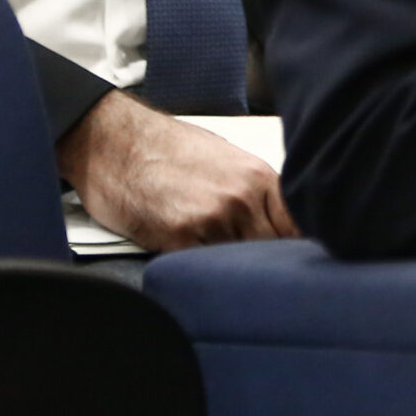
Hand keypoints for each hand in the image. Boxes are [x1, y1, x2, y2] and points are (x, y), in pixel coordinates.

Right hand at [56, 92, 296, 251]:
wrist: (115, 142)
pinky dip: (203, 273)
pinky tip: (196, 265)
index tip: (299, 260)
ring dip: (235, 271)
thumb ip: (255, 192)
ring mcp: (212, 219)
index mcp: (259, 176)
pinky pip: (203, 269)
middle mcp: (242, 198)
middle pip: (274, 248)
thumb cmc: (168, 149)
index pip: (299, 225)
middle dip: (269, 263)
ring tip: (226, 269)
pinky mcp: (178, 238)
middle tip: (261, 272)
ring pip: (241, 263)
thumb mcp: (226, 160)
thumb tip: (279, 221)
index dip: (300, 246)